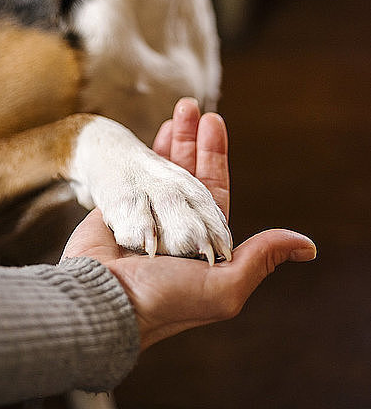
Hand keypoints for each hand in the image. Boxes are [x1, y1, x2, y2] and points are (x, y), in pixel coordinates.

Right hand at [63, 98, 315, 349]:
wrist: (101, 301)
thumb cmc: (163, 299)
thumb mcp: (223, 287)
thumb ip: (260, 259)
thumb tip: (308, 247)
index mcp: (202, 244)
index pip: (215, 190)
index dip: (216, 156)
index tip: (214, 122)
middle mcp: (176, 228)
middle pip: (189, 173)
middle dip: (194, 140)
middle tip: (192, 107)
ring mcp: (146, 217)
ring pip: (163, 170)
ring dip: (173, 140)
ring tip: (177, 109)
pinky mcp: (121, 211)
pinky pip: (136, 176)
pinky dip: (145, 153)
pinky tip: (152, 134)